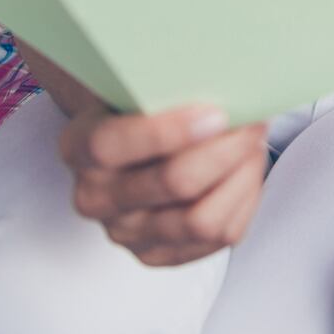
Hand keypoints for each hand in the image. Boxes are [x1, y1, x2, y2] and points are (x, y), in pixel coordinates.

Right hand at [59, 102, 269, 267]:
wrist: (131, 146)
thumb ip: (165, 87)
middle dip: (226, 150)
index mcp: (79, 147)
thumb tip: (225, 78)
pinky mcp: (159, 255)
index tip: (216, 112)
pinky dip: (243, 199)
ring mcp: (126, 233)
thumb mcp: (137, 87)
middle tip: (253, 123)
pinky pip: (220, 237)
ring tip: (254, 146)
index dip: (167, 130)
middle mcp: (95, 198)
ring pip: (202, 219)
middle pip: (173, 182)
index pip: (111, 145)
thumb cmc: (141, 107)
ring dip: (240, 177)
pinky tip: (246, 171)